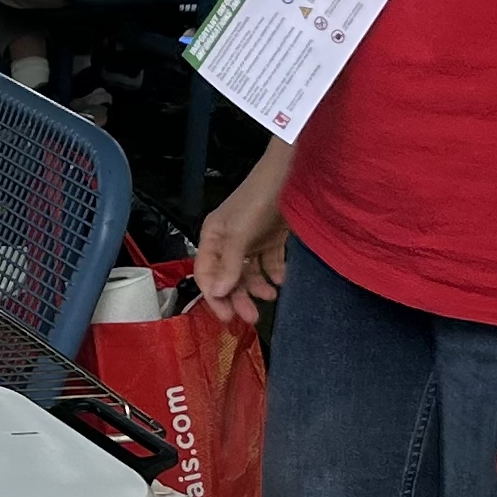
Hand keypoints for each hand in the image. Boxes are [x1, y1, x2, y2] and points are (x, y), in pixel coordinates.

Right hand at [195, 167, 289, 326]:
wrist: (290, 178)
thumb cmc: (257, 202)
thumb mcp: (238, 235)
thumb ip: (229, 265)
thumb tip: (217, 293)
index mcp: (213, 238)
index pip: (207, 274)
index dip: (215, 297)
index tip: (228, 317)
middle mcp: (229, 240)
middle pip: (229, 277)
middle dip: (239, 297)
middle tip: (252, 317)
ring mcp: (251, 239)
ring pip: (250, 272)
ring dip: (257, 287)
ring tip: (271, 296)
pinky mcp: (271, 238)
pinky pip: (270, 262)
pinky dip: (274, 273)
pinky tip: (281, 280)